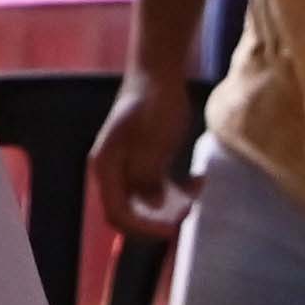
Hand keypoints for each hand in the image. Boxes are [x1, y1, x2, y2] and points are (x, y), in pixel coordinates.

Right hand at [89, 67, 204, 242]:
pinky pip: (159, 190)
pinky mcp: (146, 164)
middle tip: (188, 210)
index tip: (173, 228)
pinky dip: (178, 192)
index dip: (143, 227)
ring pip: (146, 204)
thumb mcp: (152, 139)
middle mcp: (113, 173)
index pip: (117, 212)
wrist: (157, 76)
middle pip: (130, 212)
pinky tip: (198, 180)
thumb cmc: (152, 104)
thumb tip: (153, 207)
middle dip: (158, 220)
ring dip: (171, 208)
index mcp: (107, 167)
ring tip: (196, 196)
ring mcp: (129, 169)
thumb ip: (147, 173)